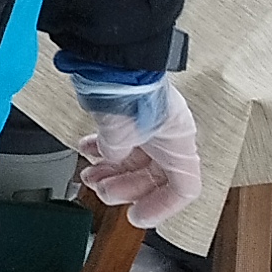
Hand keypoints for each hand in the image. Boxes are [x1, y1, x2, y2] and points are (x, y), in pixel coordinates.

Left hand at [63, 65, 203, 226]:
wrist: (112, 55)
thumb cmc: (127, 88)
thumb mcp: (122, 134)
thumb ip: (117, 154)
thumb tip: (110, 158)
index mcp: (178, 143)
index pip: (184, 188)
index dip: (162, 207)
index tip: (137, 217)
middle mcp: (168, 135)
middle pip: (154, 175)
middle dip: (125, 187)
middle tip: (101, 191)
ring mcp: (150, 124)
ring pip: (134, 159)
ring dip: (111, 171)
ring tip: (89, 175)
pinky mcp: (132, 113)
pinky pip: (121, 140)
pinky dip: (104, 149)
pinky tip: (87, 149)